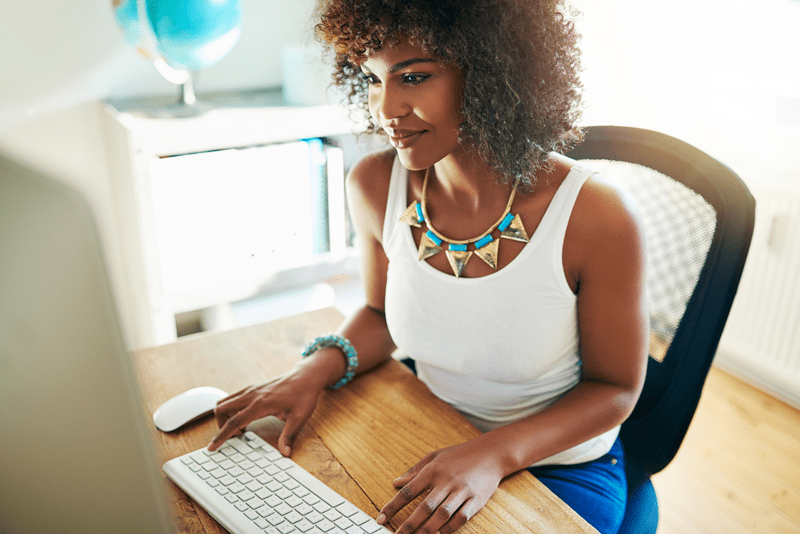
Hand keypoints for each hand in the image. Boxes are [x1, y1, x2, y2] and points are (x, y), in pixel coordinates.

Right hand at [208, 371, 320, 454]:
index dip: (221, 436)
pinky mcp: (252, 387)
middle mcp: (252, 395)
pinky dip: (232, 409)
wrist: (306, 377)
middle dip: (221, 425)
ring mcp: (250, 389)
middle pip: (221, 409)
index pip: (234, 422)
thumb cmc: (303, 396)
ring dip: (225, 416)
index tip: (211, 447)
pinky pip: (233, 398)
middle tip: (237, 436)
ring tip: (243, 428)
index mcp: (261, 404)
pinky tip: (246, 417)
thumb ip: (289, 436)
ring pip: (225, 401)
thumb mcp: (299, 418)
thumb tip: (285, 453)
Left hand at [377, 439, 504, 533]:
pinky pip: (461, 518)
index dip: (393, 506)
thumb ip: (414, 471)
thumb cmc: (459, 454)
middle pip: (424, 507)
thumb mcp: (434, 456)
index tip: (381, 518)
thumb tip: (395, 482)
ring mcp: (462, 491)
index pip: (408, 491)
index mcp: (433, 471)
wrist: (491, 453)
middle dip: (409, 525)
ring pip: (442, 515)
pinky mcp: (476, 500)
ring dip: (428, 530)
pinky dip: (449, 529)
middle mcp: (446, 481)